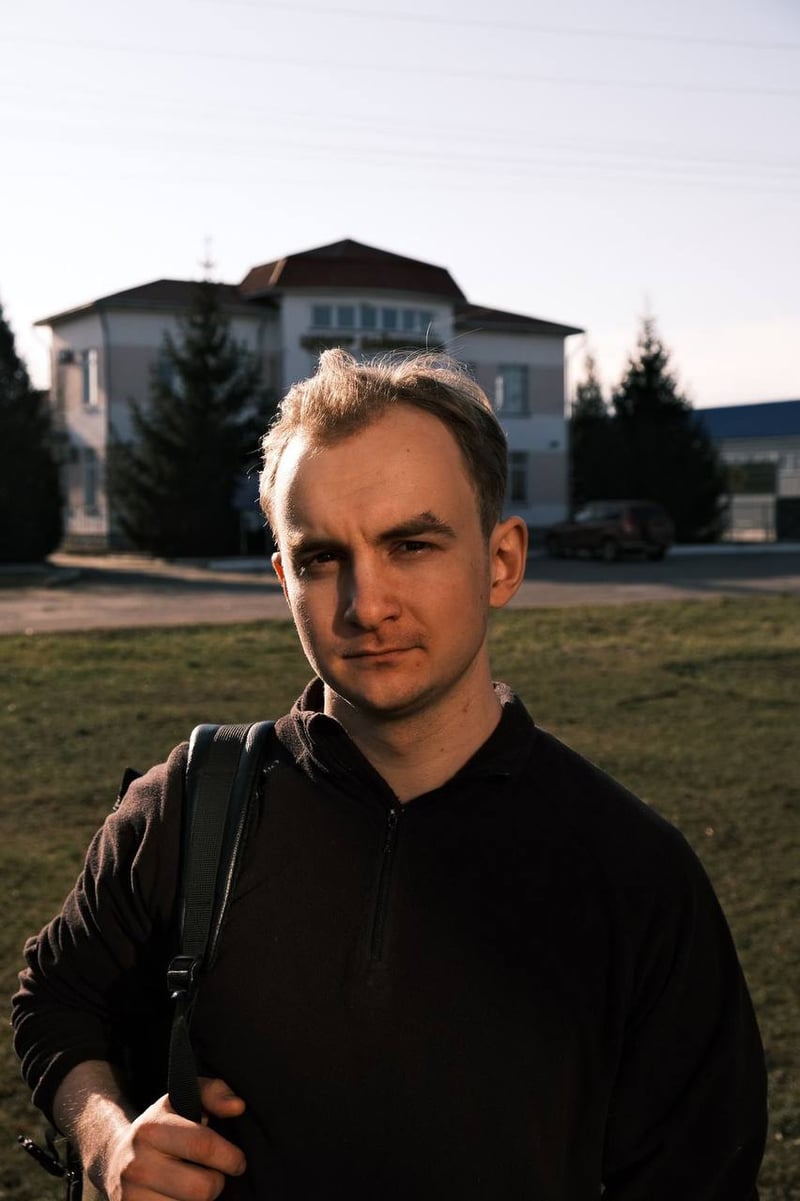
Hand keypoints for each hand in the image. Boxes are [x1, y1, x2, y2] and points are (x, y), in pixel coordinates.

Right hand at [98, 1077, 245, 1199]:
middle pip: (202, 1189)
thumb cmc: (161, 1127)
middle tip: (212, 1175)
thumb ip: (214, 1093)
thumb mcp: (182, 1099)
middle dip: (216, 1183)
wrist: (116, 1159)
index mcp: (152, 1130)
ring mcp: (131, 1197)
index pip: (203, 1146)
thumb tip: (237, 1107)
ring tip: (192, 1186)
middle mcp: (138, 1165)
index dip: (230, 1157)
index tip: (237, 1161)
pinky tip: (178, 1197)